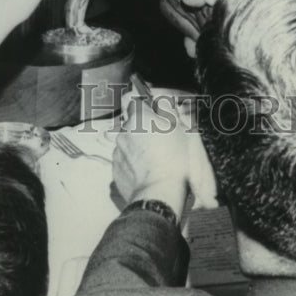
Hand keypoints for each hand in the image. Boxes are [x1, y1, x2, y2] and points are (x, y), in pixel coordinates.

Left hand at [113, 98, 192, 217]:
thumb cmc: (172, 161)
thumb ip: (167, 111)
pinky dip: (132, 162)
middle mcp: (124, 132)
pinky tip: (146, 170)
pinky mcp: (115, 169)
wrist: (159, 193)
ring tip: (153, 159)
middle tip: (158, 140)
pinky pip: (124, 160)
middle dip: (142, 129)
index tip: (153, 114)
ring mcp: (118, 151)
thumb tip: (161, 103)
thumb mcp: (180, 129)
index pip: (135, 102)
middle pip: (131, 124)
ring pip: (127, 142)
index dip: (144, 107)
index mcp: (139, 118)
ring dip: (136, 146)